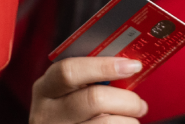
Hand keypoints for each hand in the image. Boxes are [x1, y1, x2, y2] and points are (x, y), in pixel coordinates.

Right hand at [30, 57, 147, 123]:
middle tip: (140, 104)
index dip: (104, 66)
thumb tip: (128, 65)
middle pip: (94, 99)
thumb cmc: (70, 111)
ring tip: (133, 120)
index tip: (132, 66)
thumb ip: (89, 78)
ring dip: (128, 120)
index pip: (70, 71)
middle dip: (126, 100)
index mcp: (45, 88)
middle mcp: (47, 113)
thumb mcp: (67, 92)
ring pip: (106, 123)